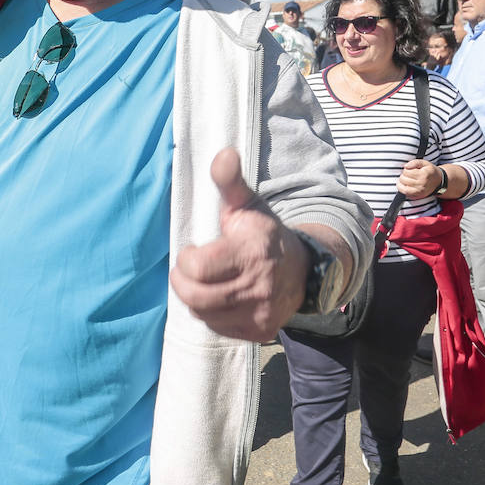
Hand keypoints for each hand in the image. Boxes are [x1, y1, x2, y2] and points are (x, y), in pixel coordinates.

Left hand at [169, 148, 308, 341]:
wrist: (302, 270)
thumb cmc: (263, 234)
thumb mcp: (247, 205)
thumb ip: (230, 182)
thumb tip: (223, 153)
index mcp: (251, 252)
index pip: (196, 267)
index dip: (187, 258)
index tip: (195, 249)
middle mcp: (259, 287)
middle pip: (195, 296)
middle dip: (182, 281)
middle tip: (188, 270)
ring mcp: (261, 313)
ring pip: (203, 313)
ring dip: (196, 298)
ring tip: (205, 282)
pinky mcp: (260, 331)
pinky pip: (217, 328)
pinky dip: (211, 314)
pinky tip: (220, 297)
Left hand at [397, 159, 440, 199]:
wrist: (438, 181)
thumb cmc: (430, 171)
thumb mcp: (425, 163)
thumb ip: (415, 162)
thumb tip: (405, 166)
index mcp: (423, 175)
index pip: (406, 172)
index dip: (406, 169)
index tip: (410, 170)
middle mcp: (421, 184)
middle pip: (403, 179)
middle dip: (403, 175)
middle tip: (409, 175)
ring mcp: (419, 191)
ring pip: (402, 187)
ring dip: (401, 182)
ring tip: (406, 179)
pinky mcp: (417, 196)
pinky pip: (405, 193)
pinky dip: (402, 188)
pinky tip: (406, 185)